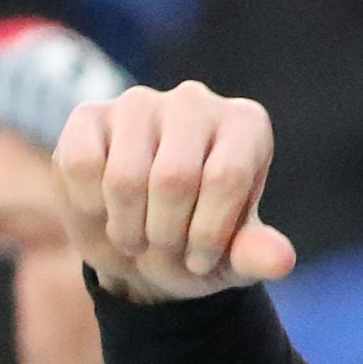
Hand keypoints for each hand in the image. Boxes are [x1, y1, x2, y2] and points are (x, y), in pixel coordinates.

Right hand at [54, 82, 297, 304]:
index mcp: (246, 125)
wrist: (146, 243)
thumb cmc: (200, 241)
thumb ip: (257, 255)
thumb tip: (281, 261)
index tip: (201, 260)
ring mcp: (140, 103)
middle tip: (164, 251)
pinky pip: (81, 166)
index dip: (208, 233)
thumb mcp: (234, 258)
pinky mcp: (89, 114)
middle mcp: (196, 102)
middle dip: (165, 234)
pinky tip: (105, 214)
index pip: (224, 179)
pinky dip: (89, 208)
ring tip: (137, 240)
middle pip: (173, 179)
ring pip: (124, 177)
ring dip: (127, 228)